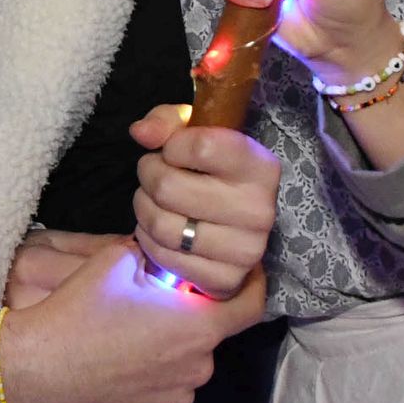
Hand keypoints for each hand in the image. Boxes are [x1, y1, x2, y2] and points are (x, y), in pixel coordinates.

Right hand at [0, 239, 268, 402]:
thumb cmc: (75, 311)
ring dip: (170, 355)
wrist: (31, 371)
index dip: (251, 285)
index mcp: (196, 326)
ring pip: (186, 371)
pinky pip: (165, 398)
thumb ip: (157, 257)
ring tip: (128, 344)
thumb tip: (170, 255)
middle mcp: (197, 369)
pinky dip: (152, 385)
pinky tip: (119, 372)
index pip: (252, 305)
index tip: (242, 274)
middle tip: (152, 310)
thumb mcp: (116, 261)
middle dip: (188, 322)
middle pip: (208, 338)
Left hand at [129, 103, 279, 293]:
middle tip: (154, 176)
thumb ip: (167, 122)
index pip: (201, 146)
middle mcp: (260, 210)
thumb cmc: (210, 172)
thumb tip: (141, 132)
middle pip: (168, 187)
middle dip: (149, 176)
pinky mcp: (226, 280)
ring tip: (153, 201)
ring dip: (144, 209)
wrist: (232, 228)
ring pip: (162, 224)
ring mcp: (246, 250)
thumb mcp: (195, 135)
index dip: (172, 146)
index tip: (173, 150)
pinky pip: (165, 258)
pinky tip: (160, 232)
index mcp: (261, 168)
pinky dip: (150, 242)